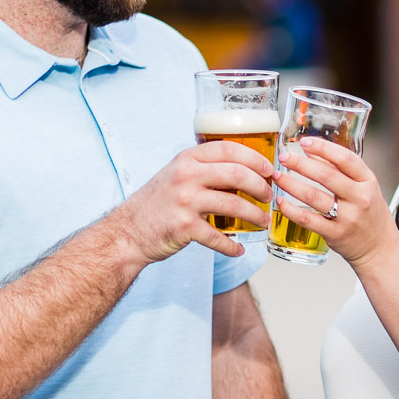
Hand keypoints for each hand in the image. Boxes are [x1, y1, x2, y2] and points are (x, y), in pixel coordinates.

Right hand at [116, 141, 275, 265]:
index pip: (228, 149)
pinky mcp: (184, 228)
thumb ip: (204, 169)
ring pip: (234, 205)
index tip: (269, 169)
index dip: (255, 158)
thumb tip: (244, 172)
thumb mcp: (177, 174)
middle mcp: (186, 176)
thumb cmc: (158, 204)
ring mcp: (185, 201)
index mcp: (187, 159)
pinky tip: (239, 249)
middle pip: (237, 174)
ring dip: (255, 216)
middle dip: (260, 186)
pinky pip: (218, 237)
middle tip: (269, 196)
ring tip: (263, 222)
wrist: (128, 231)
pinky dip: (232, 246)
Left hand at [271, 138, 398, 271]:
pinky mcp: (336, 234)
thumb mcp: (364, 187)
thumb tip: (312, 152)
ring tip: (277, 176)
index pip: (345, 159)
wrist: (380, 248)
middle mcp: (360, 198)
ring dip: (291, 184)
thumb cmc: (370, 214)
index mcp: (368, 181)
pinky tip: (281, 202)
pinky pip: (309, 220)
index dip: (323, 148)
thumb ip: (341, 170)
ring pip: (314, 196)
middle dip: (301, 164)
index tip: (304, 142)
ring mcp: (348, 218)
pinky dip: (292, 210)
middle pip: (326, 175)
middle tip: (284, 157)